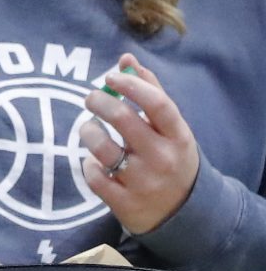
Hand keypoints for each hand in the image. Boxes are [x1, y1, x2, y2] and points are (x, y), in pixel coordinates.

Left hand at [80, 54, 200, 234]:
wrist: (182, 212)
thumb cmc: (169, 156)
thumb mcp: (170, 128)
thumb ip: (151, 91)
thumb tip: (126, 58)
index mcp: (178, 136)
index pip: (157, 103)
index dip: (131, 85)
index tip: (110, 77)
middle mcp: (163, 158)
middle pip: (123, 119)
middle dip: (99, 102)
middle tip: (91, 99)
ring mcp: (144, 182)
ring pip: (101, 148)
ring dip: (88, 132)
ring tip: (91, 130)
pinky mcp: (125, 203)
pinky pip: (94, 176)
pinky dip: (89, 165)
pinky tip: (96, 162)